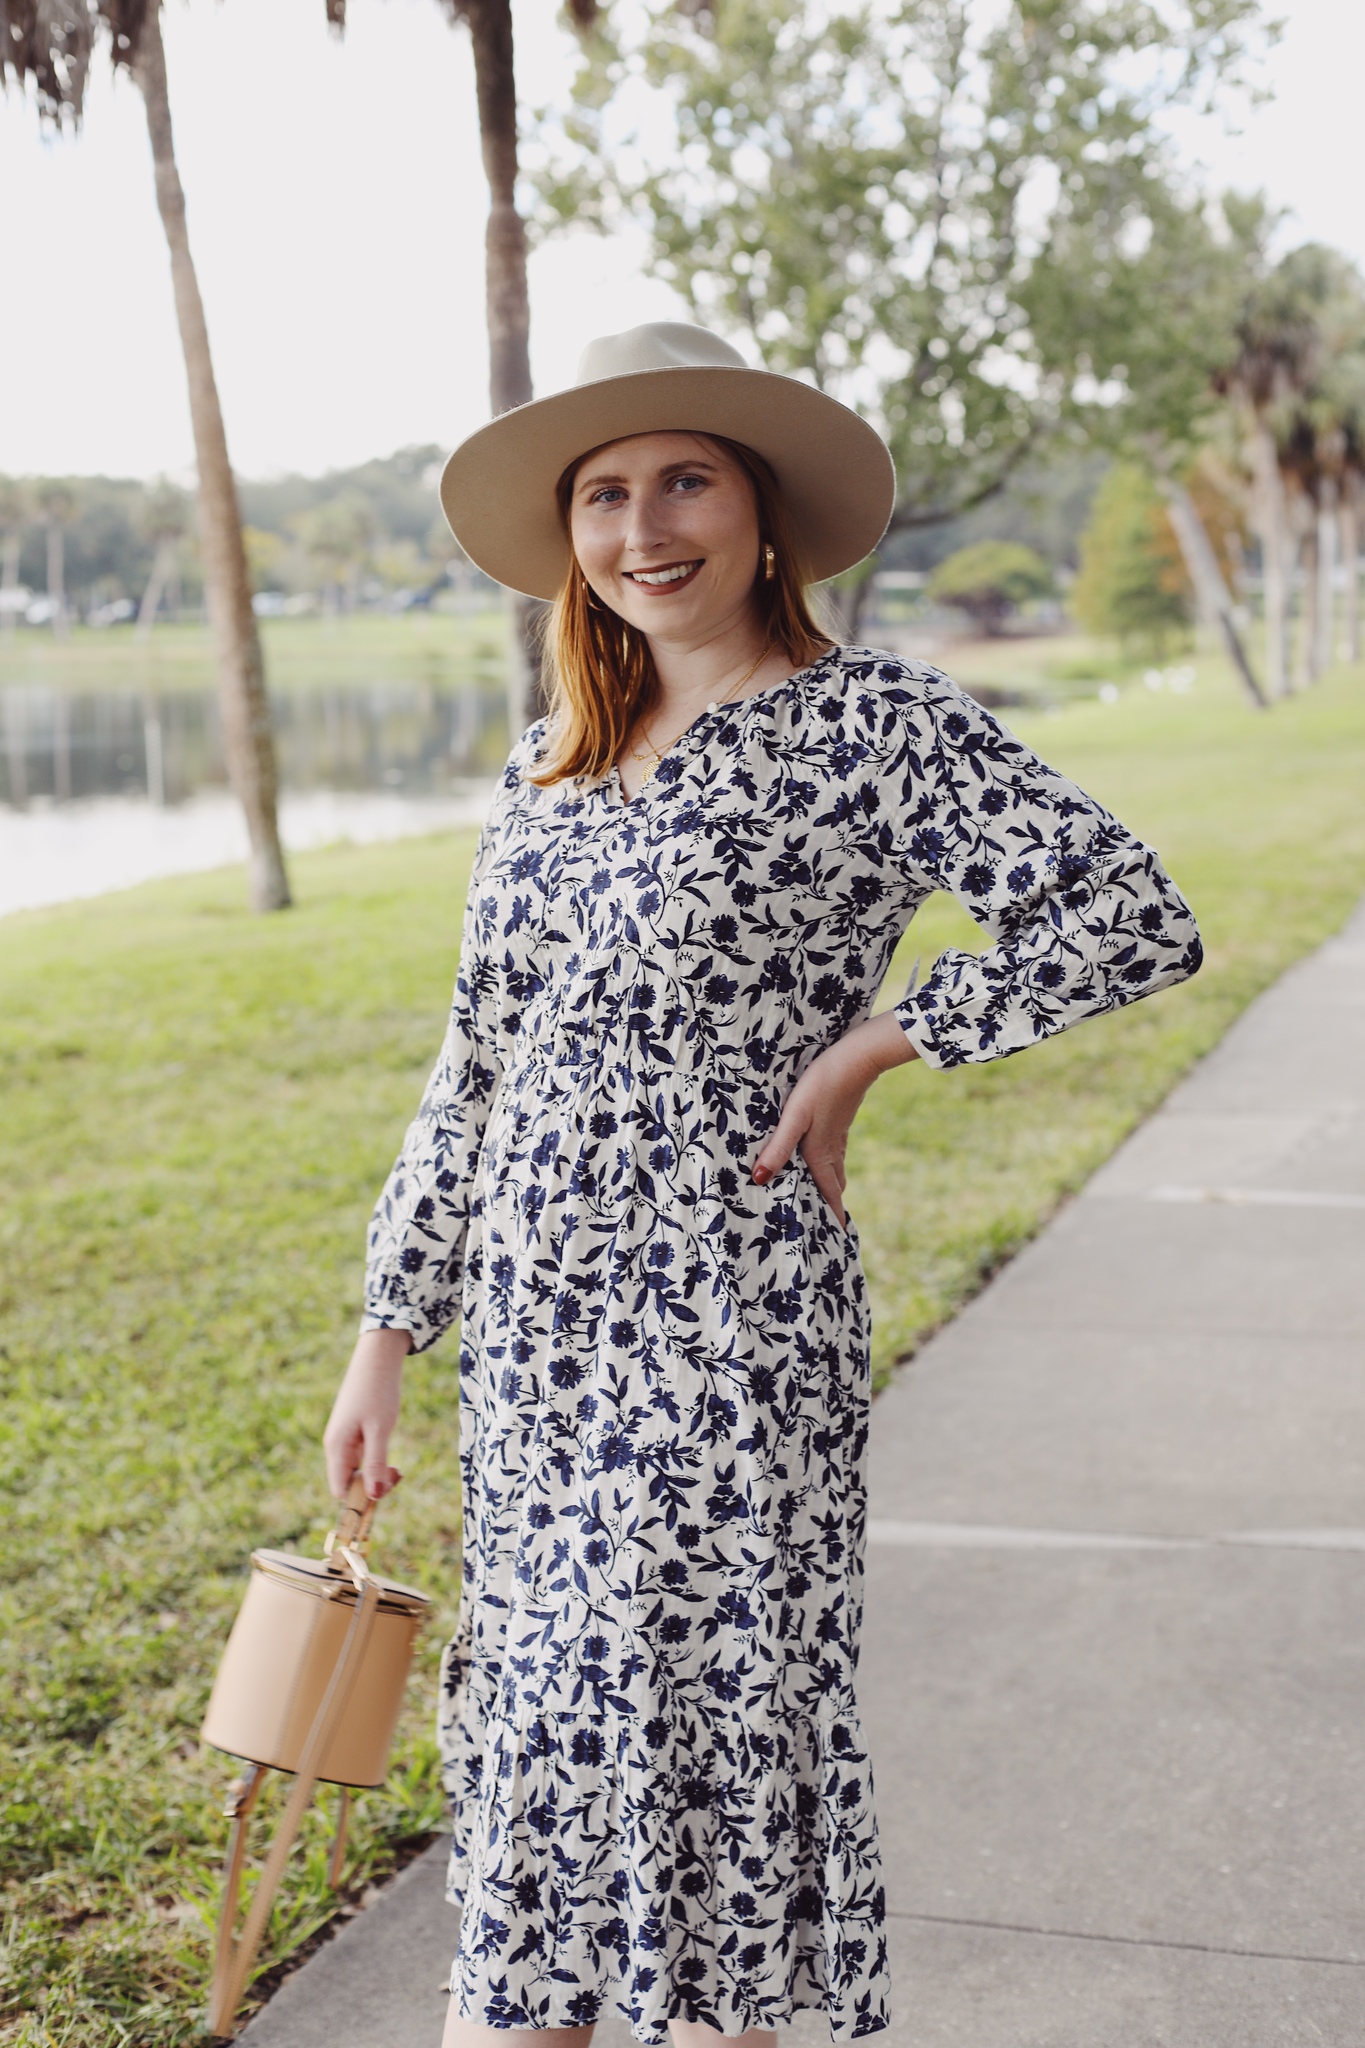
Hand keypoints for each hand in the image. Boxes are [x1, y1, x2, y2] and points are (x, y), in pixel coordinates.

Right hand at [323, 1325, 412, 1500]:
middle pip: (350, 1483)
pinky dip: (377, 1463)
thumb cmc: (378, 1391)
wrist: (378, 1358)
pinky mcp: (355, 1434)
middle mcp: (336, 1446)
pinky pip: (363, 1460)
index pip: (340, 1490)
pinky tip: (392, 1462)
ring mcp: (345, 1440)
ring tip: (398, 1469)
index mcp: (336, 1447)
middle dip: (373, 1487)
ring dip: (377, 1476)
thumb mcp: (380, 1429)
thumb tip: (372, 1496)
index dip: (360, 1499)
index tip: (385, 1490)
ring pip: (358, 1472)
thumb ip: (376, 1462)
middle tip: (397, 1474)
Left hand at [750, 1009, 917, 1226]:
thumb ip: (777, 1147)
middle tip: (824, 1227)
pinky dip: (829, 1166)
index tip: (837, 1242)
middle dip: (829, 1207)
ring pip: (834, 1169)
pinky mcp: (839, 1120)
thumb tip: (759, 1180)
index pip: (830, 1196)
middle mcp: (831, 1149)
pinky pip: (834, 1153)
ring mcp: (838, 1134)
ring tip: (821, 1199)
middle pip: (832, 1186)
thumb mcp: (795, 1116)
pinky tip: (821, 1158)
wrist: (858, 1056)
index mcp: (821, 1154)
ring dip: (829, 1186)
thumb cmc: (822, 1084)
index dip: (833, 1219)